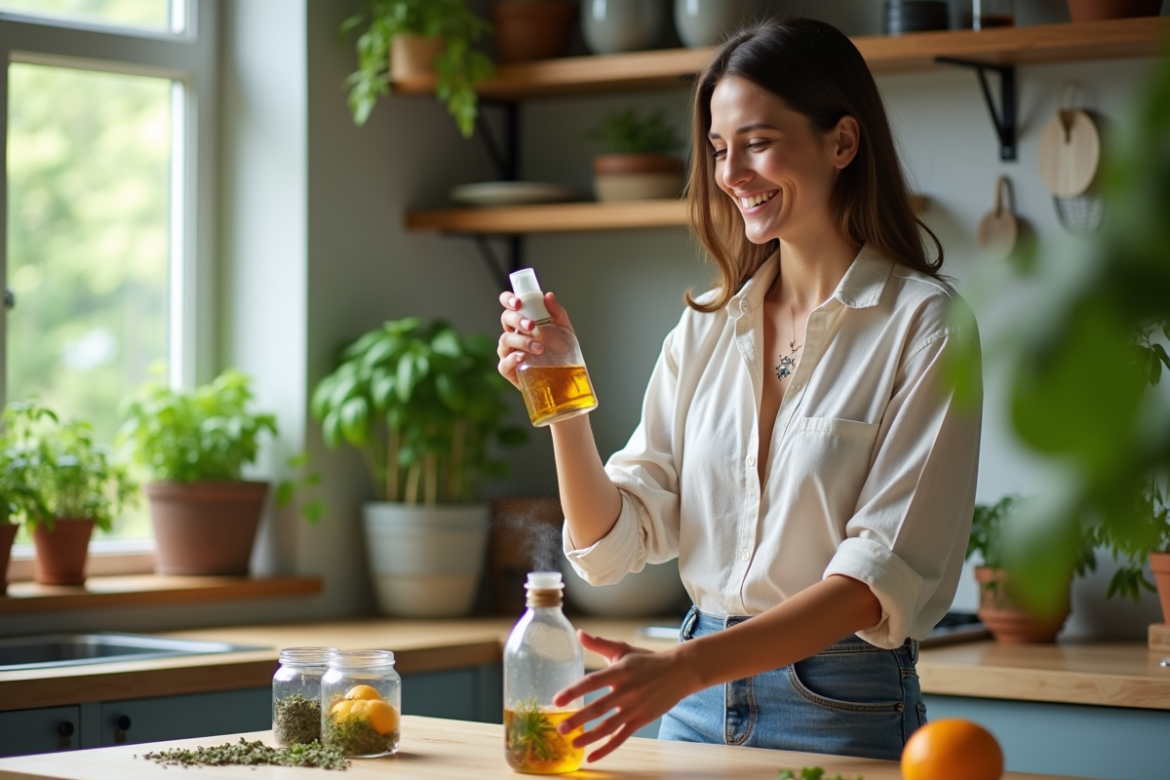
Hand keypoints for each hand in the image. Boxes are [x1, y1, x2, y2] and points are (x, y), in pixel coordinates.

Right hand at [496, 290, 573, 388]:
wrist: (565, 379)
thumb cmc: (561, 353)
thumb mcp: (564, 330)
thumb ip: (557, 313)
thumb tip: (548, 296)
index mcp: (523, 322)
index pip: (510, 306)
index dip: (508, 299)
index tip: (518, 302)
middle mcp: (514, 334)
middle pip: (505, 319)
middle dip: (517, 319)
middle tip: (532, 326)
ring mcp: (509, 352)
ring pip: (505, 340)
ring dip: (521, 341)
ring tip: (539, 347)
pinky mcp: (509, 370)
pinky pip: (503, 363)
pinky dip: (512, 359)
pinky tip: (523, 357)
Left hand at [552, 630, 701, 762]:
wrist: (679, 672)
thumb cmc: (647, 660)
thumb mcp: (624, 649)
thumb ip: (599, 644)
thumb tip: (579, 633)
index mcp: (620, 671)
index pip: (593, 682)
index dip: (574, 690)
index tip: (557, 700)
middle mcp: (627, 690)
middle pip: (600, 707)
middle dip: (579, 719)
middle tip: (560, 728)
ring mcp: (635, 707)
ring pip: (610, 725)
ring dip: (590, 736)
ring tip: (573, 743)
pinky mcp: (642, 719)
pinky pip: (622, 737)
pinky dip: (607, 748)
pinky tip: (592, 755)